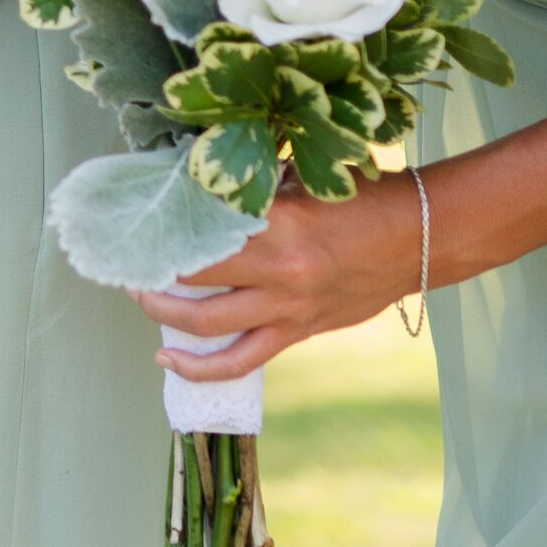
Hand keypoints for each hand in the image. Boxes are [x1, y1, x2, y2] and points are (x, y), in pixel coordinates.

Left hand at [135, 175, 424, 382]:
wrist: (419, 238)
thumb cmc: (361, 196)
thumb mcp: (304, 177)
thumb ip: (254, 184)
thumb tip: (199, 177)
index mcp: (279, 224)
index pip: (201, 234)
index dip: (161, 235)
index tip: (133, 229)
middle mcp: (281, 272)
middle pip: (194, 281)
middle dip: (151, 276)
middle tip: (128, 264)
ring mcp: (289, 308)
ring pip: (208, 326)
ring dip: (164, 317)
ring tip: (141, 301)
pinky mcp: (299, 332)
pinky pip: (241, 361)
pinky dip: (201, 368)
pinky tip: (168, 362)